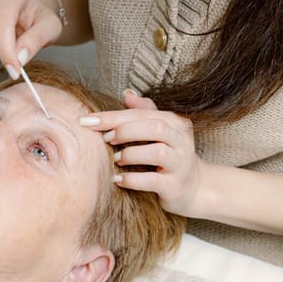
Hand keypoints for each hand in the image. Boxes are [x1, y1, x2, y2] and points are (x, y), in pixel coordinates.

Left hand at [80, 90, 204, 216]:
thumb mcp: (160, 131)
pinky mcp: (175, 187)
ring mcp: (181, 164)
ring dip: (130, 154)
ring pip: (157, 153)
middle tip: (105, 139)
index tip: (88, 120)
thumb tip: (127, 93)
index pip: (142, 114)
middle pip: (154, 127)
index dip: (114, 116)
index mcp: (175, 123)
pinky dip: (133, 179)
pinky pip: (153, 181)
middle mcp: (181, 141)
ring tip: (115, 158)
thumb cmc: (169, 155)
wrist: (194, 188)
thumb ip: (143, 112)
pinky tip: (118, 180)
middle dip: (125, 131)